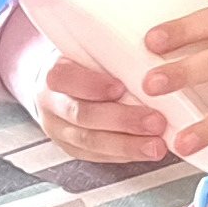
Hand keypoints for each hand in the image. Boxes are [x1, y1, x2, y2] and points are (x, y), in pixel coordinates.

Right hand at [16, 47, 175, 164]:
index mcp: (53, 73)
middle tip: (155, 122)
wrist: (58, 86)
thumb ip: (110, 55)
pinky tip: (145, 152)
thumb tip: (149, 60)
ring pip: (90, 141)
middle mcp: (51, 103)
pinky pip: (96, 156)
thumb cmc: (83, 63)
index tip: (121, 88)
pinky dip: (123, 155)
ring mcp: (58, 129)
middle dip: (121, 120)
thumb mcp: (88, 50)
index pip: (65, 78)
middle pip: (82, 115)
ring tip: (156, 146)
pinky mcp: (71, 148)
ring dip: (127, 145)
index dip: (92, 85)